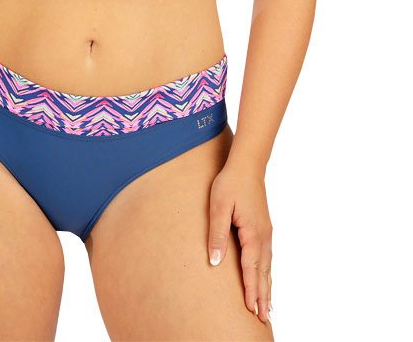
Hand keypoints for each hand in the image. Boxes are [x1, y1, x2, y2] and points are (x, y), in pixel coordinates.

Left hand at [207, 163, 272, 323]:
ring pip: (268, 266)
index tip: (252, 310)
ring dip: (267, 287)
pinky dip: (267, 273)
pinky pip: (267, 257)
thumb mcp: (218, 206)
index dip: (251, 290)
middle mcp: (264, 236)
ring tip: (268, 308)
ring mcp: (266, 232)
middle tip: (263, 319)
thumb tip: (215, 261)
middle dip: (263, 296)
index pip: (252, 268)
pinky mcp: (264, 228)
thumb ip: (217, 234)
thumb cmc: (230, 183)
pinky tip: (266, 278)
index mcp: (253, 233)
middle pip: (264, 272)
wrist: (247, 165)